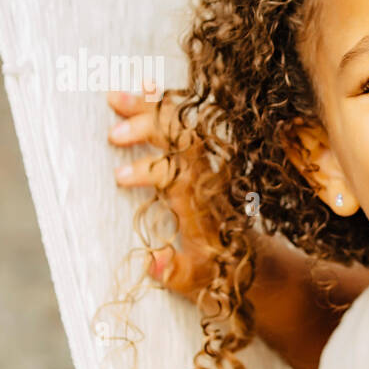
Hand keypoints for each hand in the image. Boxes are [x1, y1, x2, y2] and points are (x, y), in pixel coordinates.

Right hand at [107, 86, 220, 299]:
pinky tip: (145, 87)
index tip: (120, 176)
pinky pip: (187, 126)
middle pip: (182, 142)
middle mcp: (207, 179)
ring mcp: (207, 167)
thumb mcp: (197, 281)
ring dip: (150, 111)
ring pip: (182, 128)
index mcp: (201, 205)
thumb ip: (176, 272)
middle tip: (113, 134)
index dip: (150, 171)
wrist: (255, 261)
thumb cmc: (220, 272)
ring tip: (115, 96)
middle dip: (149, 132)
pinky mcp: (204, 161)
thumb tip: (154, 262)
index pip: (177, 177)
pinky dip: (166, 106)